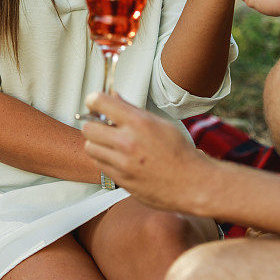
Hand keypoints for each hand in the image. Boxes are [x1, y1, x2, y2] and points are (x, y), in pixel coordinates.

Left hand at [82, 93, 210, 211]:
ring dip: (97, 144)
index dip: (94, 100)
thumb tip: (113, 96)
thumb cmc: (179, 151)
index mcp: (138, 123)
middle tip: (103, 127)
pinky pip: (99, 165)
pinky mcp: (121, 180)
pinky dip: (104, 160)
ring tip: (111, 144)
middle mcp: (127, 142)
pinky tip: (118, 158)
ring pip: (90, 148)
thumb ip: (132, 110)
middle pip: (88, 128)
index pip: (100, 102)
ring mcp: (122, 164)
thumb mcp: (159, 123)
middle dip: (93, 125)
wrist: (191, 184)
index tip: (95, 103)